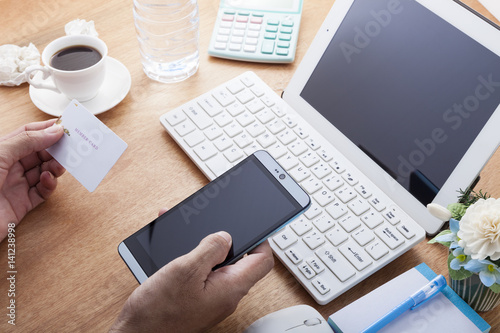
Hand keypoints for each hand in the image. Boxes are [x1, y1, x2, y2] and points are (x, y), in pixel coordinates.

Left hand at [0, 119, 64, 240]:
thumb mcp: (0, 155)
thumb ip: (28, 141)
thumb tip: (54, 130)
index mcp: (1, 151)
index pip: (27, 134)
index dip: (46, 129)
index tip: (64, 126)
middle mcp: (8, 166)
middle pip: (39, 153)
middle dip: (55, 149)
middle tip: (70, 147)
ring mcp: (16, 185)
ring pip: (44, 171)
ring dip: (55, 167)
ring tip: (60, 165)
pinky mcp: (22, 204)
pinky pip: (42, 192)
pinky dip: (49, 185)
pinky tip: (47, 180)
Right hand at [110, 209, 274, 332]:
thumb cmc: (158, 310)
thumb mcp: (186, 269)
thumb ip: (211, 249)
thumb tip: (227, 236)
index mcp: (230, 287)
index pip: (263, 261)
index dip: (260, 240)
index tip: (250, 226)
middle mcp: (226, 295)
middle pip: (241, 262)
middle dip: (226, 241)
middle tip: (212, 227)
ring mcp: (212, 300)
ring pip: (218, 267)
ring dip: (206, 249)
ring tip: (189, 236)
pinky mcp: (198, 301)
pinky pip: (203, 276)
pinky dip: (194, 260)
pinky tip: (178, 252)